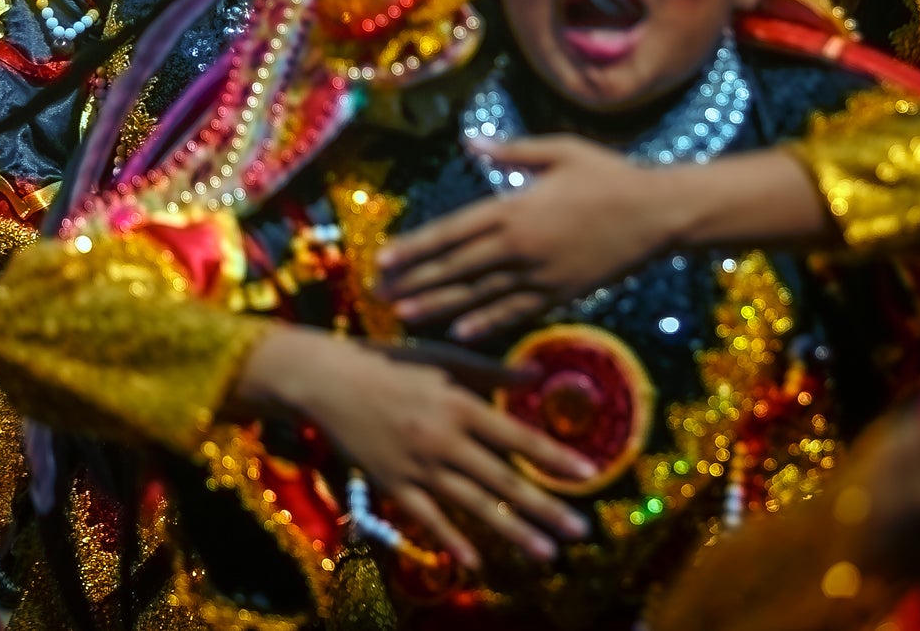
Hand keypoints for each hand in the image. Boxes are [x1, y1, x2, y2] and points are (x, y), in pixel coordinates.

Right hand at [237, 326, 593, 568]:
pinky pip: (429, 517)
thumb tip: (539, 374)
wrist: (330, 380)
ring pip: (473, 505)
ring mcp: (418, 466)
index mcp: (459, 403)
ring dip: (511, 531)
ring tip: (546, 553)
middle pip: (502, 479)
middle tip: (581, 531)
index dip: (554, 456)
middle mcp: (443, 438)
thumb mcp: (445, 357)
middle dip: (545, 507)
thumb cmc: (393, 363)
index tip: (589, 473)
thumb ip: (492, 372)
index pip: (517, 436)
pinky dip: (452, 539)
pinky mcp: (394, 484)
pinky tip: (477, 562)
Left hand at [381, 135, 672, 339]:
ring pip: (480, 294)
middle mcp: (521, 246)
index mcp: (515, 208)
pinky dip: (486, 323)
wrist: (659, 213)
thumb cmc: (610, 174)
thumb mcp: (560, 150)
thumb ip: (512, 149)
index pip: (452, 231)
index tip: (384, 257)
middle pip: (457, 267)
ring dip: (439, 306)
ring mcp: (540, 274)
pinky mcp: (561, 293)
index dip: (416, 247)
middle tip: (378, 293)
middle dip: (416, 281)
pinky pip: (516, 311)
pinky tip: (459, 333)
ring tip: (403, 315)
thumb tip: (472, 142)